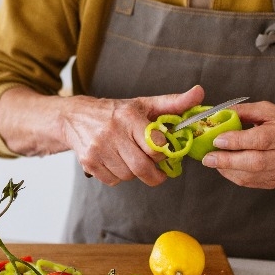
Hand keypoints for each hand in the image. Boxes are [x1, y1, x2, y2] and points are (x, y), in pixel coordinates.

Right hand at [65, 85, 205, 186]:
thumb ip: (174, 103)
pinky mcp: (88, 162)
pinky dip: (118, 177)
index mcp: (129, 117)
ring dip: (134, 173)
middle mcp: (112, 132)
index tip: (163, 152)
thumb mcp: (144, 104)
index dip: (163, 153)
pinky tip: (116, 162)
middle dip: (154, 174)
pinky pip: (113, 181)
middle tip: (158, 172)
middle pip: (141, 167)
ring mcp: (98, 149)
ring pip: (128, 176)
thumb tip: (200, 93)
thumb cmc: (116, 111)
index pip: (155, 146)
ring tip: (131, 159)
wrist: (75, 117)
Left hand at [199, 100, 274, 197]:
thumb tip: (217, 113)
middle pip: (257, 162)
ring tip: (212, 161)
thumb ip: (244, 111)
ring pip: (252, 176)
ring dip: (228, 170)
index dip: (239, 141)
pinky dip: (233, 175)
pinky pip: (251, 183)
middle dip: (228, 161)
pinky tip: (224, 167)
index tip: (218, 139)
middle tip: (208, 157)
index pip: (262, 139)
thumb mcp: (269, 111)